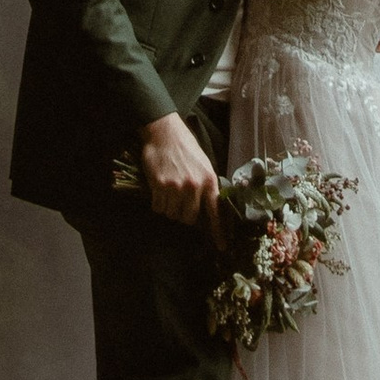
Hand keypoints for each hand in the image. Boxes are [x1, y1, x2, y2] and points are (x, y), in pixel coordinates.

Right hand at [138, 109, 217, 227]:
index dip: (219, 231)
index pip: (216, 211)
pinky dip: (157, 202)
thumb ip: (205, 186)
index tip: (222, 247)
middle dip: (182, 214)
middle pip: (188, 218)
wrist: (164, 132)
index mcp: (209, 180)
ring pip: (171, 214)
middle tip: (178, 201)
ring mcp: (176, 187)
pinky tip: (158, 187)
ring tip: (168, 191)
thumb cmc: (185, 148)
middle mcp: (194, 186)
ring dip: (168, 207)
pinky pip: (158, 207)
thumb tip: (206, 210)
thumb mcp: (203, 165)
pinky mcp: (160, 186)